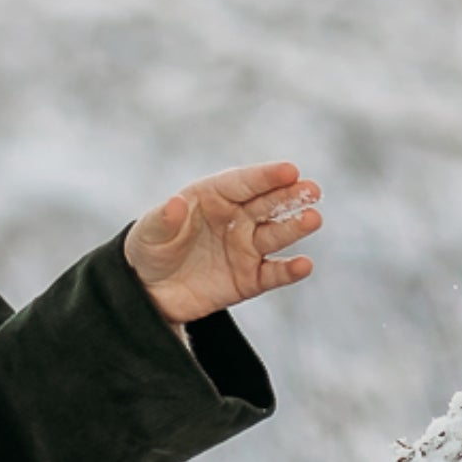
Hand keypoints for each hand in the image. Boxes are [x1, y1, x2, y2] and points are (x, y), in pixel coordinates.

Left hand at [125, 161, 321, 324]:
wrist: (148, 292)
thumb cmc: (149, 250)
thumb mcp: (149, 233)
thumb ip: (163, 220)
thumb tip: (175, 204)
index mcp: (213, 196)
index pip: (243, 182)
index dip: (266, 176)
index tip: (289, 170)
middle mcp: (236, 218)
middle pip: (268, 203)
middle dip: (291, 196)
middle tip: (312, 190)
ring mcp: (246, 248)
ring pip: (276, 234)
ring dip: (295, 226)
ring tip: (313, 219)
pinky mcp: (249, 279)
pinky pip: (273, 273)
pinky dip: (289, 270)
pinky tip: (303, 265)